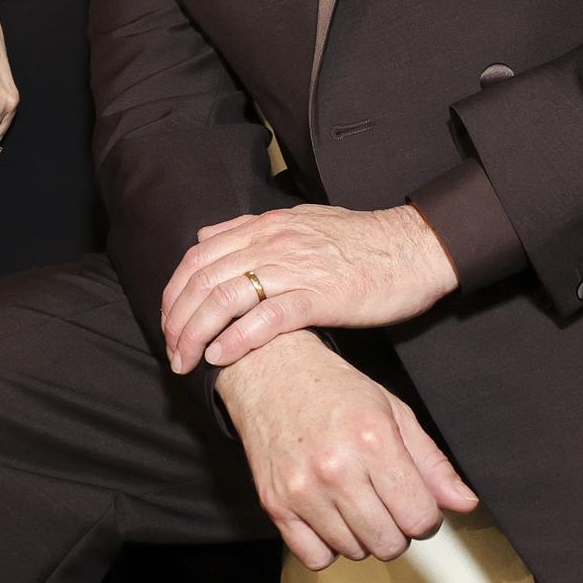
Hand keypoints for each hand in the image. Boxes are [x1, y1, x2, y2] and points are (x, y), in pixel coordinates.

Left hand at [160, 204, 456, 373]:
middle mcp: (273, 242)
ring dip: (197, 333)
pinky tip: (221, 357)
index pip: (199, 256)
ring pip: (226, 297)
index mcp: (267, 226)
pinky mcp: (321, 296)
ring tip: (188, 362)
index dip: (175, 291)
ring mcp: (296, 268)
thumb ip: (253, 228)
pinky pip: (267, 317)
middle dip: (178, 320)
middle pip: (204, 279)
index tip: (169, 321)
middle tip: (172, 353)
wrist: (413, 247)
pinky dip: (236, 338)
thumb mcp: (301, 221)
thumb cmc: (362, 241)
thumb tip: (209, 236)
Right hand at [218, 332, 479, 567]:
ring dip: (362, 534)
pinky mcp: (275, 505)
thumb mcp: (393, 412)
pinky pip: (316, 558)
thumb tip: (465, 504)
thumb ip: (431, 462)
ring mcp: (302, 490)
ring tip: (353, 498)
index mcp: (373, 440)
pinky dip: (328, 545)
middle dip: (397, 529)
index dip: (425, 515)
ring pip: (355, 552)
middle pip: (389, 543)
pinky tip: (328, 513)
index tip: (415, 501)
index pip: (420, 518)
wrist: (270, 373)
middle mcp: (336, 469)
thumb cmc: (336, 390)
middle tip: (385, 500)